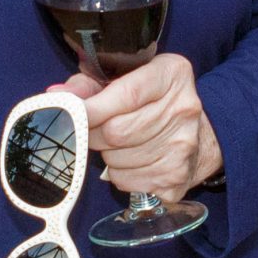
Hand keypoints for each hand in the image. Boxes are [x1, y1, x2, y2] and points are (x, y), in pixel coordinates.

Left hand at [65, 54, 220, 208]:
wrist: (200, 133)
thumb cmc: (153, 101)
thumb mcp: (127, 78)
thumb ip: (90, 83)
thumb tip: (57, 94)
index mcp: (172, 75)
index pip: (127, 94)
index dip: (93, 108)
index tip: (73, 113)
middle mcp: (184, 109)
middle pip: (117, 132)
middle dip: (95, 133)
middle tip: (96, 129)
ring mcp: (183, 147)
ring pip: (117, 161)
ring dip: (108, 156)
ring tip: (120, 144)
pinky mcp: (178, 177)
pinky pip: (126, 182)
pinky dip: (120, 175)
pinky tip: (133, 161)